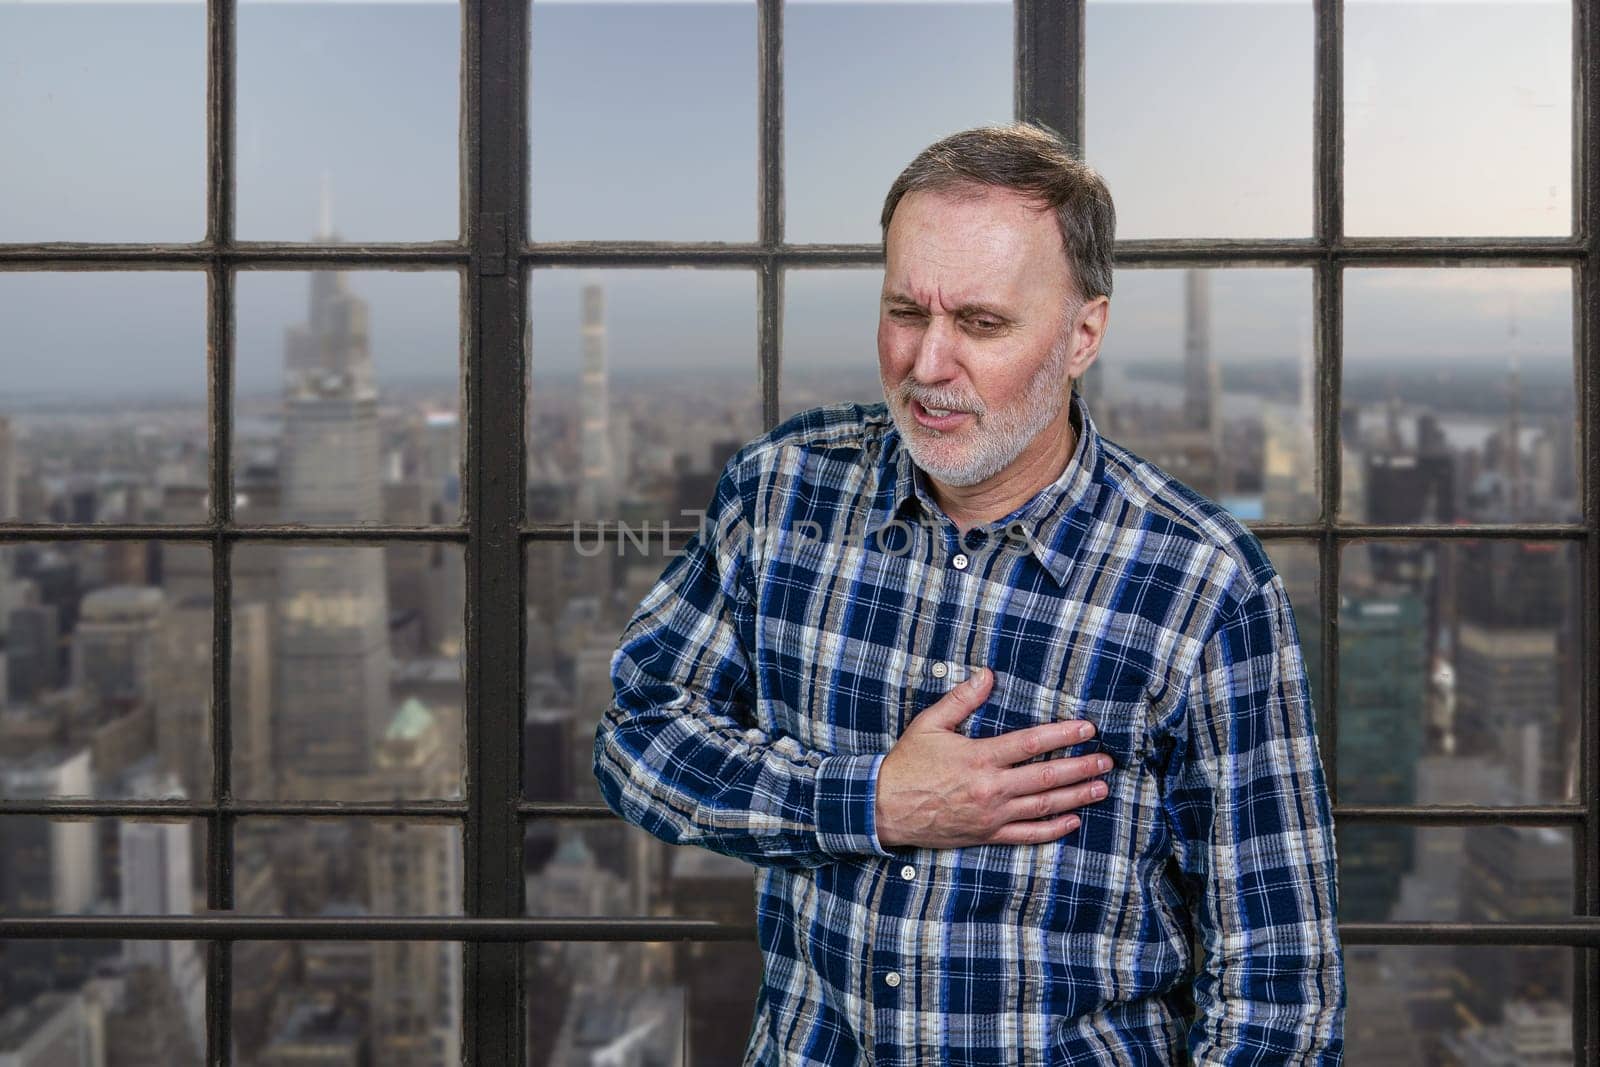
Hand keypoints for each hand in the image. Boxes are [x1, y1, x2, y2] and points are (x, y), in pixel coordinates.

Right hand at [874, 667, 1111, 848]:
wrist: (884, 808)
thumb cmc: (907, 763)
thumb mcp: (930, 724)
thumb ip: (962, 699)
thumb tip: (988, 674)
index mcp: (979, 757)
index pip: (1031, 743)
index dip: (1063, 734)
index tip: (1087, 728)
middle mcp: (991, 787)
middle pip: (1046, 777)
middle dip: (1081, 767)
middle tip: (1106, 760)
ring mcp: (991, 815)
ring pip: (1044, 807)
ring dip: (1076, 797)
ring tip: (1101, 788)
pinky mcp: (986, 835)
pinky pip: (1027, 835)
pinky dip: (1053, 830)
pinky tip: (1073, 822)